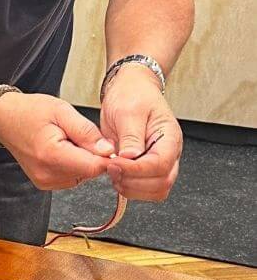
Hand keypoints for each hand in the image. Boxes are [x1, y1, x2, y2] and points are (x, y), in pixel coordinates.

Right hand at [0, 92, 113, 189]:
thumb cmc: (30, 111)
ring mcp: (45, 181)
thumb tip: (108, 151)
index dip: (106, 156)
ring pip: (83, 175)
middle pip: (89, 171)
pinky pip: (72, 177)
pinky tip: (61, 150)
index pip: (94, 166)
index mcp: (51, 155)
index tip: (105, 142)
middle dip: (92, 154)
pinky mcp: (45, 184)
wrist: (4, 119)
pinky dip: (73, 164)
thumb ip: (86, 132)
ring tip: (66, 141)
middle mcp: (47, 173)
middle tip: (78, 135)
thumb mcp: (62, 111)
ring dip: (83, 159)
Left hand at [100, 65, 181, 199]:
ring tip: (113, 172)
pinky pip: (146, 187)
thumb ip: (130, 135)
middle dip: (134, 182)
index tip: (115, 163)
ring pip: (156, 190)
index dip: (136, 170)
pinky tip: (116, 175)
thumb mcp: (128, 111)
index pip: (160, 164)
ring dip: (132, 188)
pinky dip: (130, 187)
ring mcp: (159, 161)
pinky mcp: (147, 166)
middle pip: (161, 182)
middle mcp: (168, 152)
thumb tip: (130, 157)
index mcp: (169, 137)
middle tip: (111, 168)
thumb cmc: (132, 95)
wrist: (130, 89)